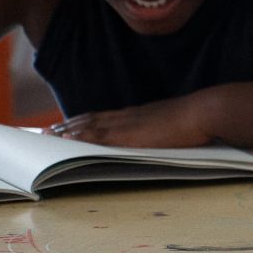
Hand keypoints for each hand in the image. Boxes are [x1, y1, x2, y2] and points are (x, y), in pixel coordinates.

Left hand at [43, 91, 213, 147]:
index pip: (107, 116)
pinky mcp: (130, 135)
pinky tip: (67, 140)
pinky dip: (80, 137)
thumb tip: (167, 132)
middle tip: (48, 130)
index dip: (86, 120)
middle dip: (69, 125)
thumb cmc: (199, 118)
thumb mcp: (178, 121)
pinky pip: (98, 136)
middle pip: (92, 119)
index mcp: (142, 113)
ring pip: (90, 126)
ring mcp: (129, 124)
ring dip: (68, 131)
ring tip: (49, 135)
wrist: (205, 112)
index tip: (70, 124)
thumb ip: (166, 127)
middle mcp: (130, 116)